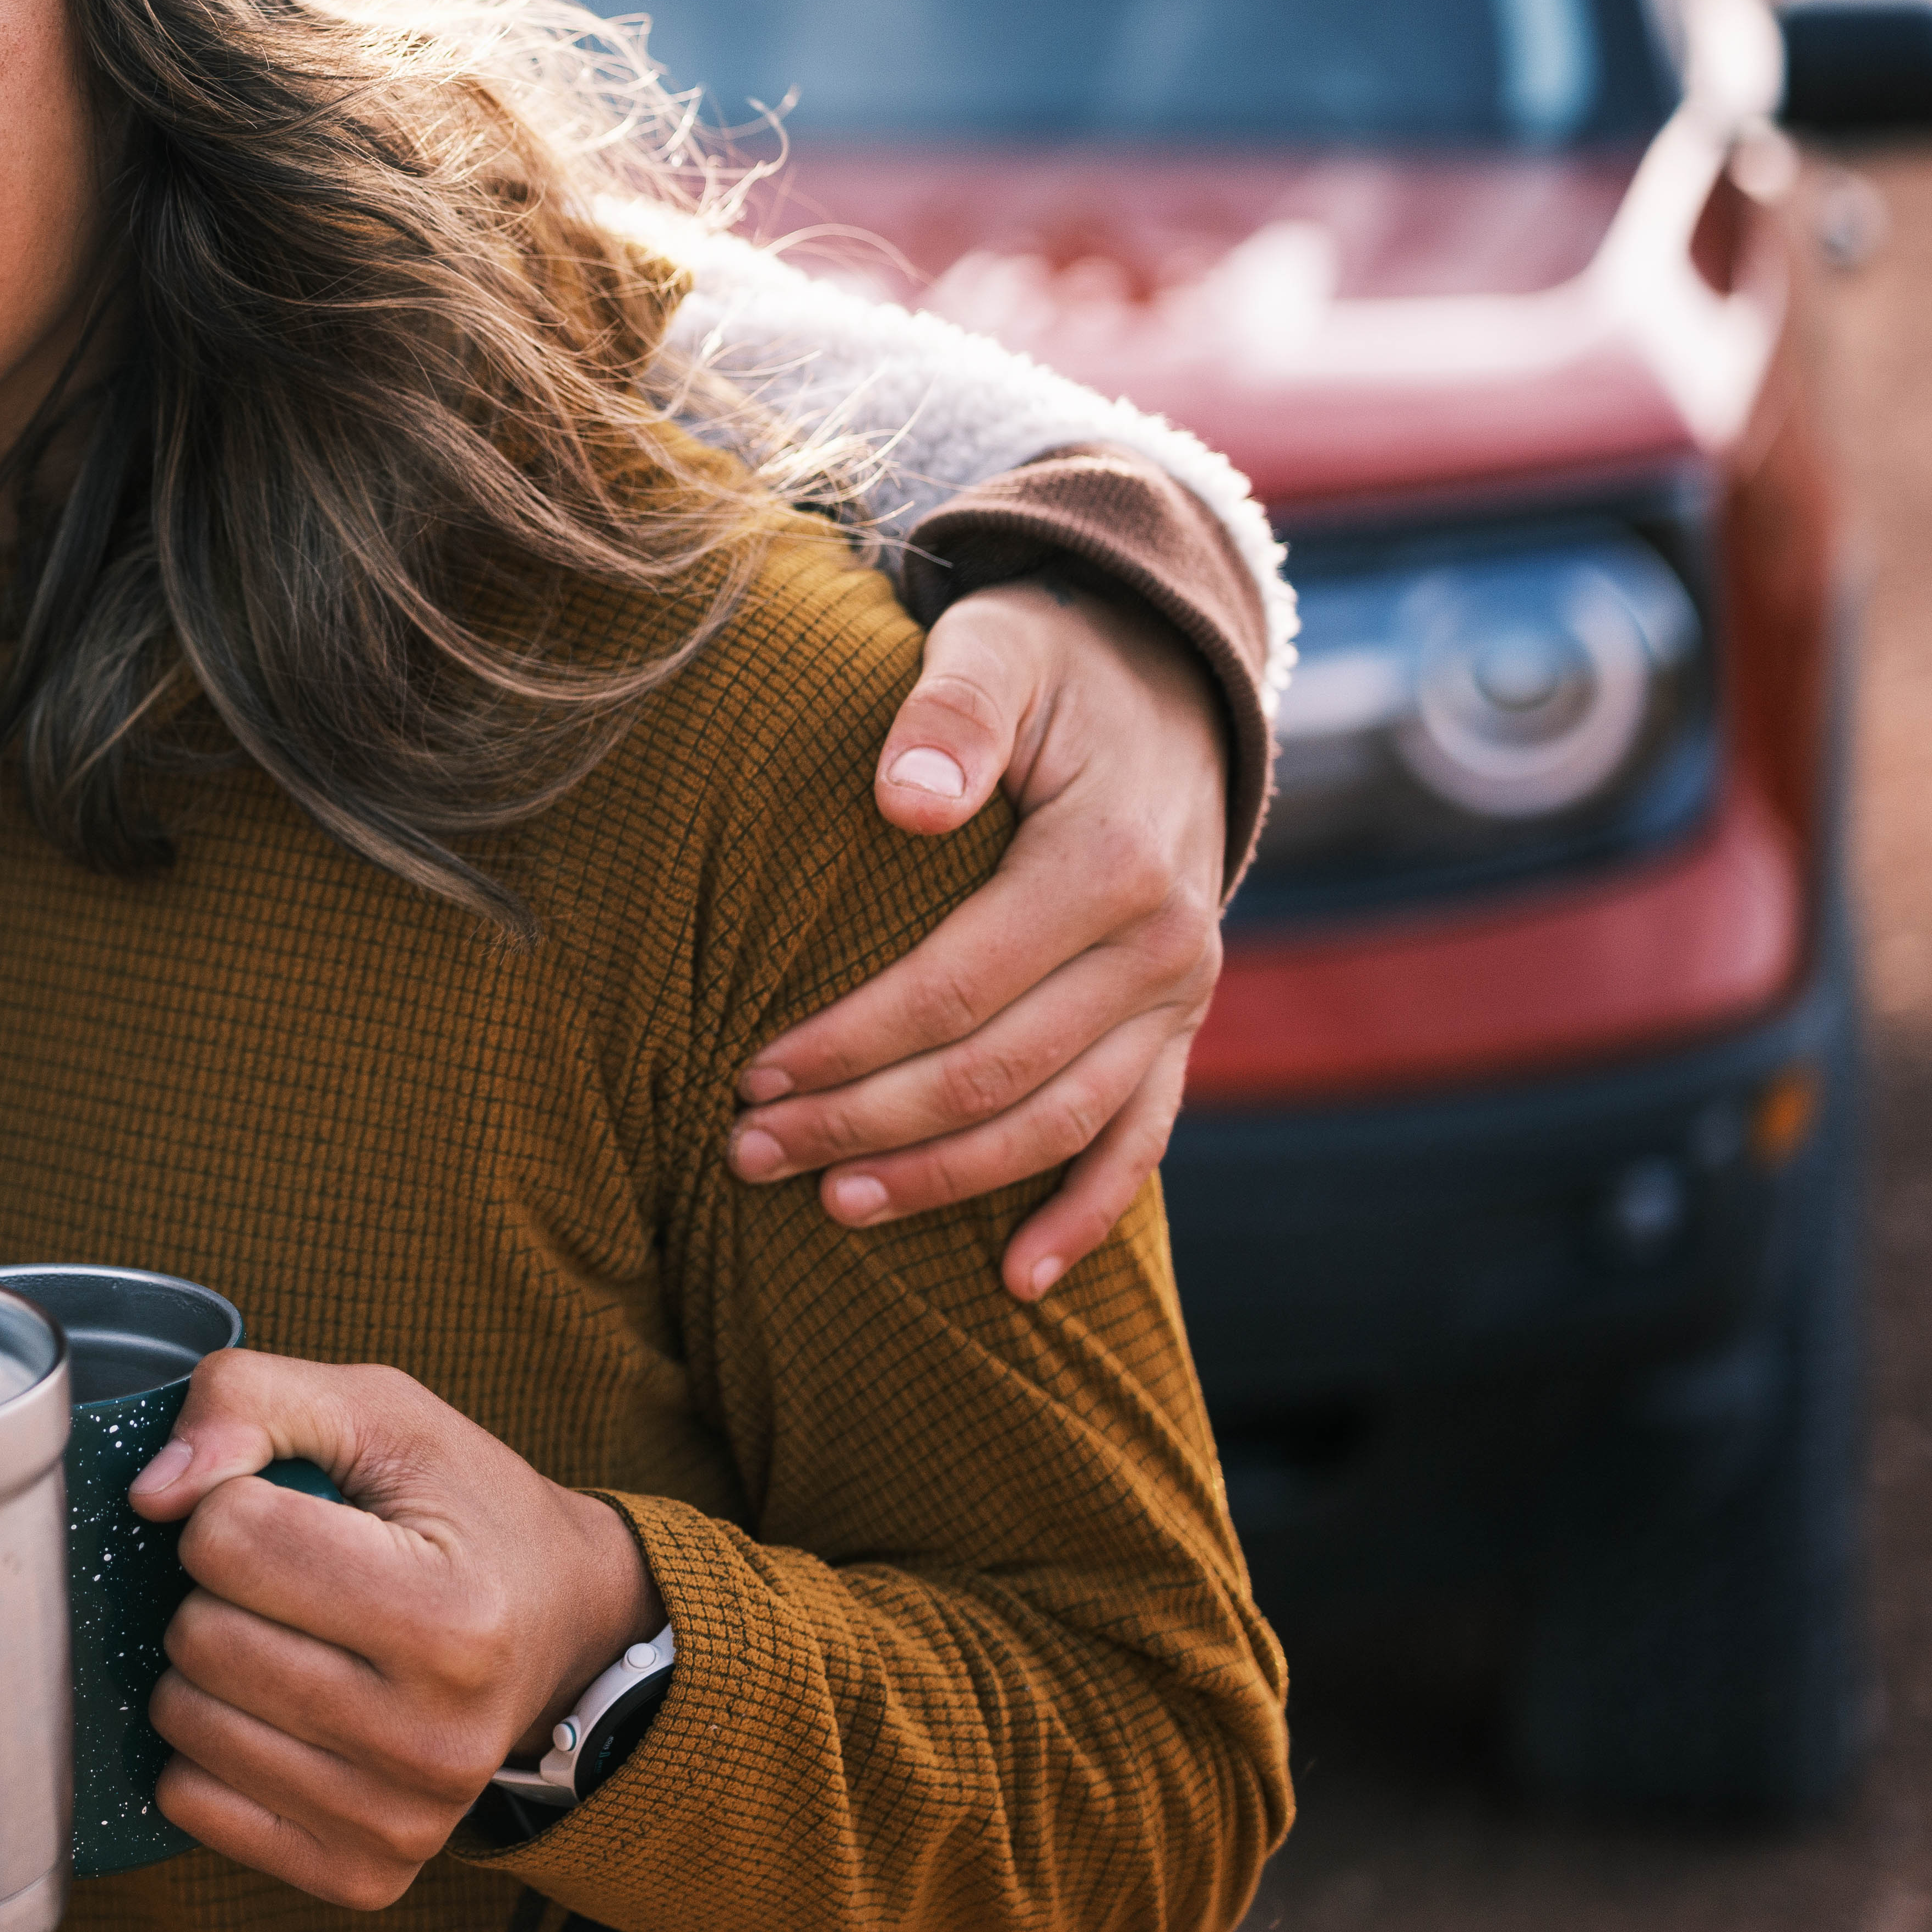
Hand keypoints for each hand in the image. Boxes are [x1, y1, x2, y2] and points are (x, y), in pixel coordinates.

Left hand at [123, 1349, 655, 1908]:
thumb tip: (152, 1491)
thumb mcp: (377, 1412)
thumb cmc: (461, 1510)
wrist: (561, 1625)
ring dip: (207, 1665)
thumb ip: (251, 1400)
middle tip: (290, 1581)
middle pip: (200, 1638)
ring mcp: (403, 1820)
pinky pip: (193, 1803)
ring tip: (288, 1639)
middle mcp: (436, 1739)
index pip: (229, 1539)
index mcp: (452, 1618)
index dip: (233, 1503)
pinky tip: (275, 1710)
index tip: (293, 1511)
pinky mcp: (365, 1873)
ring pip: (186, 1724)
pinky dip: (207, 1745)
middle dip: (216, 1588)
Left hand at [728, 573, 1227, 1300]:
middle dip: (869, 1124)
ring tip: (834, 1210)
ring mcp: (1181, 998)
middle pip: (997, 1070)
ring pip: (1058, 1124)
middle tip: (750, 1154)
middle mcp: (1164, 947)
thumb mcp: (998, 649)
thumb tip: (905, 799)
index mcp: (1109, 863)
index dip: (852, 1040)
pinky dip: (1086, 1217)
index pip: (956, 985)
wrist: (1168, 683)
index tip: (751, 1072)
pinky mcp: (1179, 1026)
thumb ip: (950, 712)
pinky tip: (1020, 1283)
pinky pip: (1140, 1140)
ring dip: (947, 1181)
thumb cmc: (1051, 665)